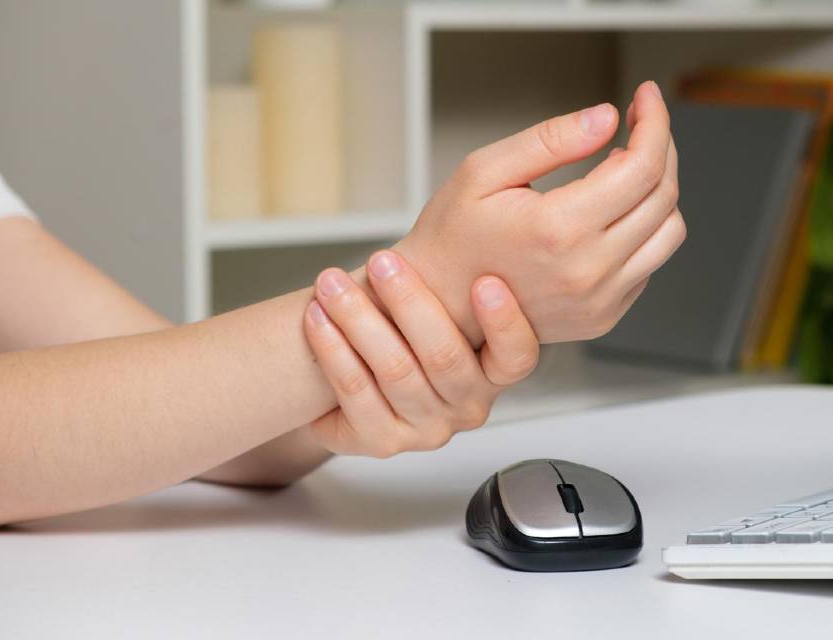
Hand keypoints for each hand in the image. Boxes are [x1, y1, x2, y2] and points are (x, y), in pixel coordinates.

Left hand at [303, 251, 538, 456]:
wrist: (355, 378)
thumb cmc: (405, 325)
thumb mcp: (443, 300)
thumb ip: (462, 271)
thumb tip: (478, 204)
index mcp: (496, 370)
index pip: (516, 356)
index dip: (503, 322)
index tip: (485, 281)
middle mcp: (470, 404)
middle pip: (445, 357)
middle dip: (408, 302)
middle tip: (381, 261)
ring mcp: (429, 428)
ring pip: (394, 371)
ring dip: (358, 320)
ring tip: (330, 282)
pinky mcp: (384, 442)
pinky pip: (356, 394)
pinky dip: (332, 352)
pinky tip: (316, 320)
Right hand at [395, 80, 683, 345]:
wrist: (437, 308)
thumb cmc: (452, 236)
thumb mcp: (484, 171)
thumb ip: (551, 140)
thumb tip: (607, 117)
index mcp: (558, 230)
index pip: (641, 167)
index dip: (654, 123)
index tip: (646, 96)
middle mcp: (588, 271)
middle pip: (663, 195)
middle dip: (660, 146)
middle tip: (640, 122)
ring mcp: (600, 300)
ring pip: (670, 232)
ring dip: (659, 190)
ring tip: (625, 166)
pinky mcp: (604, 317)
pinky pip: (650, 263)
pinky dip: (644, 228)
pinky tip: (611, 210)